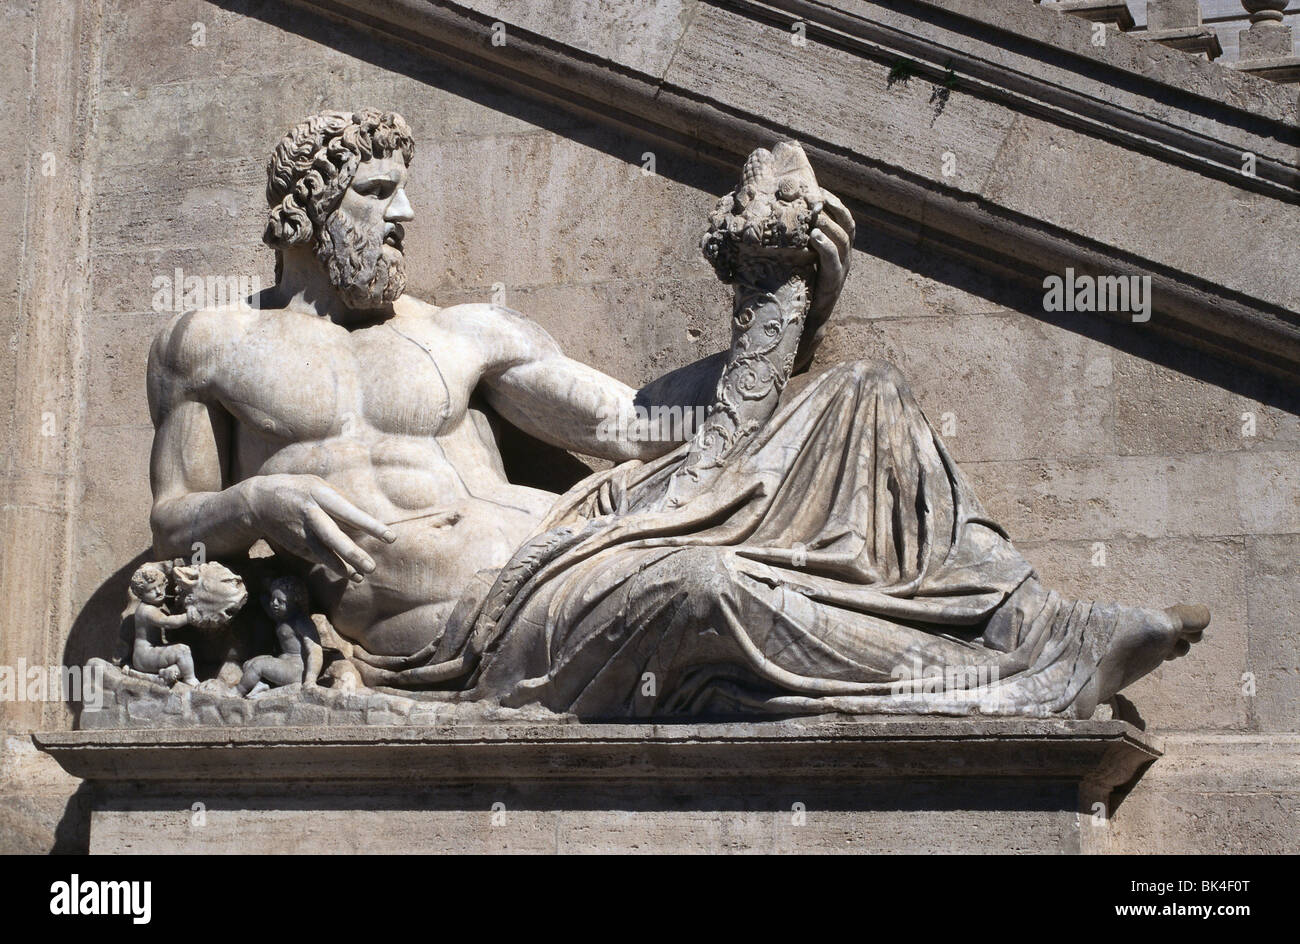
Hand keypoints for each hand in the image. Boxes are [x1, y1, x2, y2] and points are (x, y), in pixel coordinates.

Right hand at [239, 474, 395, 580]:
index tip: (390, 537)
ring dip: (342, 567)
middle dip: (353, 554)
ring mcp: (300, 532)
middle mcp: (310, 515)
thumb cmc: (299, 490)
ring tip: (360, 577)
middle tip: (372, 567)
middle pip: (333, 537)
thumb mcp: (318, 485)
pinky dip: (332, 565)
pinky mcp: (295, 545)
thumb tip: (365, 516)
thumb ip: (341, 500)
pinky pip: (317, 557)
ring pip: (323, 553)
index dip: (370, 526)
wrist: (259, 501)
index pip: (349, 512)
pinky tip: (348, 573)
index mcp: (320, 495)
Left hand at [797, 190, 854, 370]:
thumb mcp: (788, 259)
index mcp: (834, 247)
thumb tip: (756, 216)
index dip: (831, 201)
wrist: (795, 326)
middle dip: (832, 207)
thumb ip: (783, 239)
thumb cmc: (786, 289)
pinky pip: (835, 262)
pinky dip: (827, 247)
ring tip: (813, 214)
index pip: (841, 217)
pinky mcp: (833, 285)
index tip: (815, 188)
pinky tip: (815, 236)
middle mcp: (842, 257)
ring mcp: (840, 271)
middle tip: (814, 196)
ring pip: (843, 240)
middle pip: (847, 224)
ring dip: (828, 224)